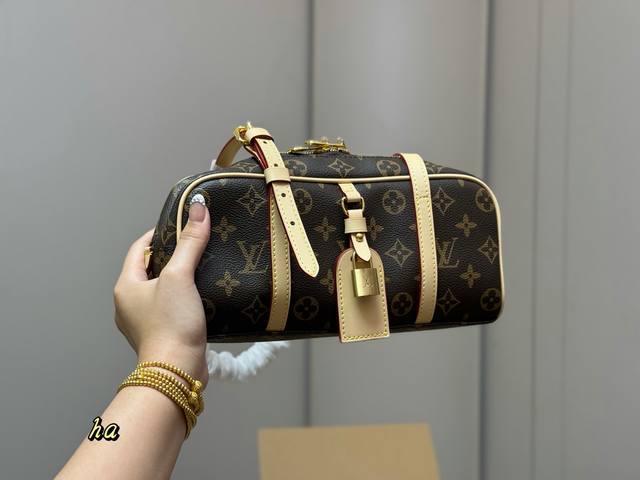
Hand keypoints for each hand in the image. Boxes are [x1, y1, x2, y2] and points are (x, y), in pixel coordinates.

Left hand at [114, 200, 210, 386]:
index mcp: (126, 286)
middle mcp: (128, 303)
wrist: (177, 371)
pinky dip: (182, 298)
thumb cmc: (172, 324)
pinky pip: (168, 308)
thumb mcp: (180, 276)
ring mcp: (142, 322)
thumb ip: (190, 242)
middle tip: (195, 246)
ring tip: (201, 269)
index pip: (138, 249)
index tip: (181, 225)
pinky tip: (200, 297)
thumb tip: (199, 208)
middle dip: (170, 256)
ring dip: (177, 279)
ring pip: (160, 290)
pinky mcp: (159, 335)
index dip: (158, 234)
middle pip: (149, 269)